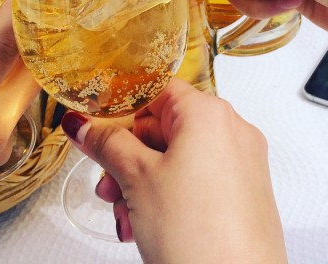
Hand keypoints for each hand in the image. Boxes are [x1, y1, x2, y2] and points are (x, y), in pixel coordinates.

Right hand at [0, 2, 39, 262]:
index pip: (4, 47)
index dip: (20, 7)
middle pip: (33, 61)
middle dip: (37, 19)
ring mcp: (2, 138)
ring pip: (32, 82)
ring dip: (32, 46)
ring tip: (23, 10)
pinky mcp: (0, 149)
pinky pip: (21, 100)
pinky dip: (20, 72)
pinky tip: (6, 55)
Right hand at [61, 79, 285, 263]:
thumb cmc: (199, 235)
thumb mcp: (136, 179)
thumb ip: (106, 144)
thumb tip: (83, 126)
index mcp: (208, 114)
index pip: (154, 91)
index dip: (120, 108)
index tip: (95, 126)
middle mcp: (232, 131)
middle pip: (163, 127)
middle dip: (127, 156)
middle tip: (106, 182)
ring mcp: (242, 164)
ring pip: (176, 158)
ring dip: (141, 182)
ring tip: (124, 214)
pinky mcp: (244, 195)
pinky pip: (196, 181)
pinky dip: (168, 195)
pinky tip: (145, 224)